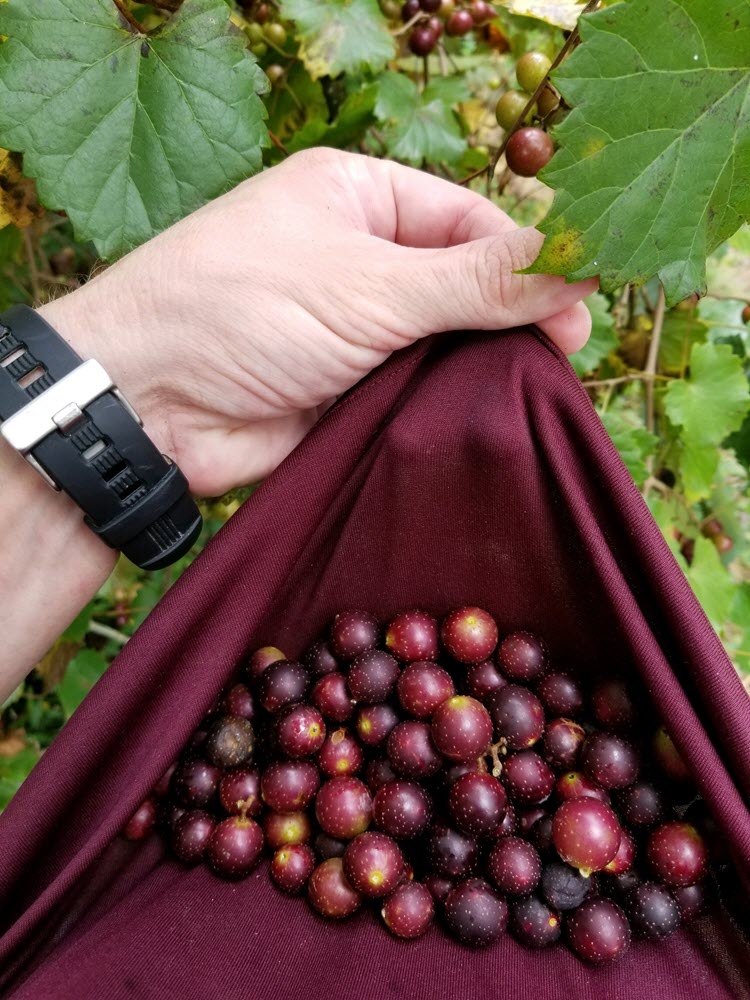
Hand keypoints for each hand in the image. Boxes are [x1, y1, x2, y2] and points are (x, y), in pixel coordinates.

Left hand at [42, 148, 595, 496]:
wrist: (148, 403)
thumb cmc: (243, 308)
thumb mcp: (371, 284)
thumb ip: (477, 282)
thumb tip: (577, 266)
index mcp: (361, 197)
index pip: (471, 220)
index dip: (529, 262)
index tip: (579, 308)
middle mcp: (361, 257)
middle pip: (465, 284)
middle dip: (512, 320)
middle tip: (561, 363)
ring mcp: (354, 327)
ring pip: (445, 344)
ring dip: (482, 370)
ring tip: (531, 399)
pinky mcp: (348, 390)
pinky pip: (415, 394)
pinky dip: (447, 408)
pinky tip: (488, 426)